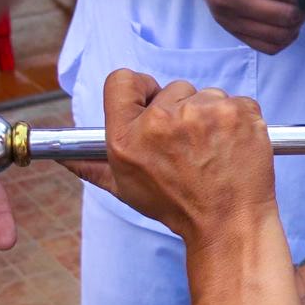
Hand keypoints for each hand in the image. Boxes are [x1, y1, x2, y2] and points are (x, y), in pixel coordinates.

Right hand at [66, 69, 276, 246]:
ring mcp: (205, 113)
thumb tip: (64, 156)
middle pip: (174, 88)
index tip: (155, 105)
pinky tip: (234, 146)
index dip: (141, 90)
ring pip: (208, 95)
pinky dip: (239, 120)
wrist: (230, 224)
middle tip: (192, 145)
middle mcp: (164, 120)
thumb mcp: (126, 188)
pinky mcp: (239, 113)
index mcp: (129, 135)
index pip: (122, 80)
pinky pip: (238, 101)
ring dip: (213, 116)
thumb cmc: (179, 207)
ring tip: (214, 150)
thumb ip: (92, 166)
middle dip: (184, 110)